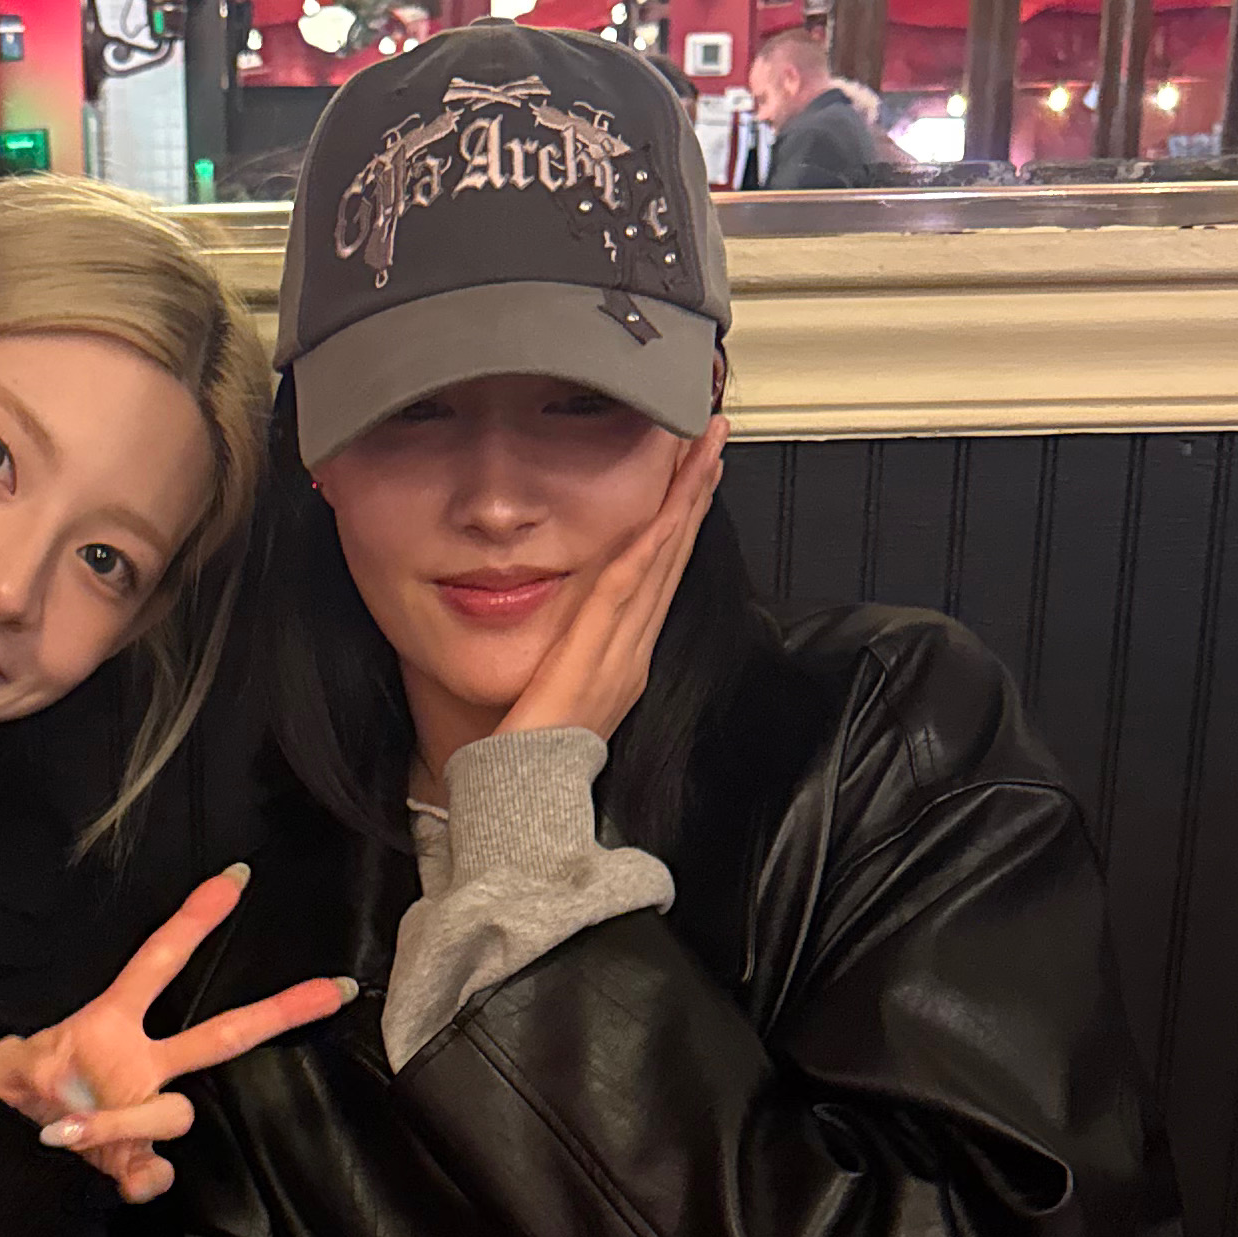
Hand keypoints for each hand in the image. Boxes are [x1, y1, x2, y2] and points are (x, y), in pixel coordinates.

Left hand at [0, 868, 355, 1203]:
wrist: (6, 1136)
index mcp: (113, 1024)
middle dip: (278, 1011)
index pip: (157, 963)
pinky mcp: (135, 1160)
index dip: (193, 920)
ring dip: (123, 1122)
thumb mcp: (8, 1064)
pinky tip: (123, 1178)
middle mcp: (143, 1064)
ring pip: (179, 1114)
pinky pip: (159, 1172)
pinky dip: (144, 1178)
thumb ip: (22, 1071)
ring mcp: (146, 1110)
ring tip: (65, 1128)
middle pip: (223, 1035)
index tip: (236, 877)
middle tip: (335, 990)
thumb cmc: (21, 1086)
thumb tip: (62, 1103)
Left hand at [489, 413, 729, 755]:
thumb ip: (566, 657)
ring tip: (704, 453)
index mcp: (625, 658)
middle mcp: (633, 650)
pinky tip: (665, 511)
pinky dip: (651, 546)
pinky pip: (626, 591)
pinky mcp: (594, 655)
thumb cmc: (530, 753)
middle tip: (713, 438)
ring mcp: (620, 652)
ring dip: (685, 502)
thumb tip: (566, 634)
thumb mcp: (554, 692)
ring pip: (661, 562)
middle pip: (672, 557)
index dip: (681, 520)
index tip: (696, 474)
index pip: (659, 575)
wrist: (524, 798)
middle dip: (695, 493)